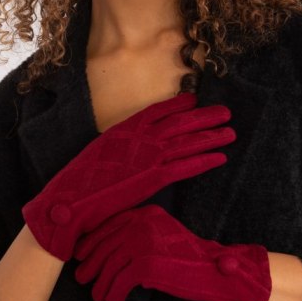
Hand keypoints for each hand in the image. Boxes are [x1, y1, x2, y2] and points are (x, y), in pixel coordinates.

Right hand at [22, 92, 235, 260]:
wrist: (70, 199)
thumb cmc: (80, 181)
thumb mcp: (100, 153)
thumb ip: (120, 147)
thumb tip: (132, 149)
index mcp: (124, 129)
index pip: (157, 111)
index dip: (179, 105)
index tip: (194, 101)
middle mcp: (140, 138)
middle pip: (179, 123)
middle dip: (204, 117)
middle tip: (225, 112)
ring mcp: (148, 157)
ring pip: (187, 142)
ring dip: (211, 136)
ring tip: (231, 132)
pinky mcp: (154, 178)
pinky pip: (186, 166)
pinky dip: (205, 160)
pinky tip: (220, 157)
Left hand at [73, 204, 271, 300]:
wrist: (214, 270)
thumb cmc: (187, 258)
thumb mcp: (160, 237)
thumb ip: (135, 237)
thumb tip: (102, 253)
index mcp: (146, 213)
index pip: (109, 224)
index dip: (91, 241)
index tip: (81, 256)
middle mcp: (143, 222)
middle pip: (105, 244)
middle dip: (91, 263)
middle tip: (83, 279)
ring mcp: (144, 242)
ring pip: (109, 265)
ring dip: (101, 283)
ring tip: (99, 296)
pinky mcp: (147, 264)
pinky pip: (119, 282)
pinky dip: (114, 293)